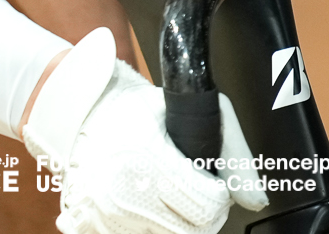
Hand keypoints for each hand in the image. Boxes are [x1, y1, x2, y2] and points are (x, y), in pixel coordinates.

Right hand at [22, 28, 267, 233]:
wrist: (72, 113)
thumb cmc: (127, 107)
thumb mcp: (183, 110)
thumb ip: (231, 150)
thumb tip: (256, 197)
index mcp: (146, 162)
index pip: (208, 208)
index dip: (217, 194)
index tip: (209, 181)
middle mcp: (123, 196)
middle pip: (191, 231)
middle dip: (200, 210)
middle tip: (190, 187)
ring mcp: (104, 217)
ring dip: (174, 221)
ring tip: (164, 191)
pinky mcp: (90, 228)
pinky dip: (147, 226)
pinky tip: (143, 203)